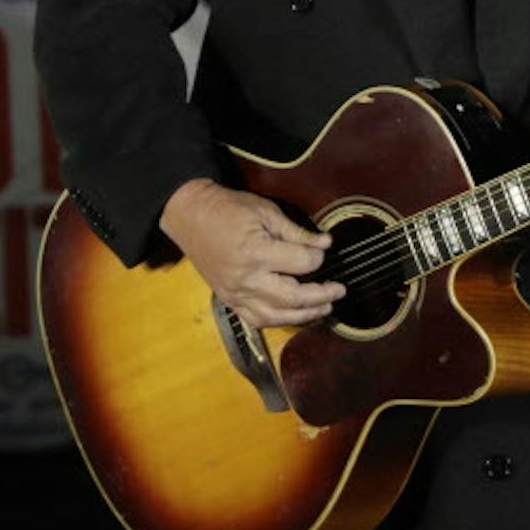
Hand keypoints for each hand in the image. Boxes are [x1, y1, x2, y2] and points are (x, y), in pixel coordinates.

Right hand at [157, 178, 341, 328]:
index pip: (300, 263)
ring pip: (275, 316)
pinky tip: (293, 315)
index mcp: (255, 252)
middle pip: (292, 298)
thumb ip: (297, 232)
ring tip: (324, 308)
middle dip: (321, 296)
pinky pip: (255, 320)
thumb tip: (325, 244)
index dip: (318, 257)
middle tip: (339, 291)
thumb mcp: (266, 211)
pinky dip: (277, 321)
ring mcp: (235, 293)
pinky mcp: (228, 299)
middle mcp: (245, 279)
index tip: (323, 251)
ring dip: (304, 315)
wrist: (190, 216)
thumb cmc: (228, 209)